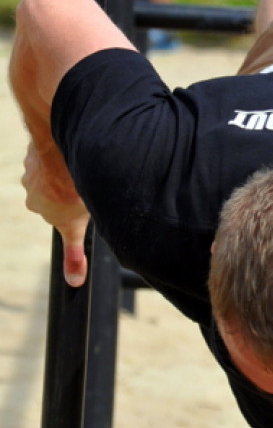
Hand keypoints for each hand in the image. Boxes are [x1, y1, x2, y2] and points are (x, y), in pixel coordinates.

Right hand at [22, 143, 90, 286]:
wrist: (63, 155)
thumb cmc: (72, 191)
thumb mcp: (76, 227)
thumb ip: (74, 254)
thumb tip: (74, 282)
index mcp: (38, 205)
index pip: (56, 208)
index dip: (72, 206)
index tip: (82, 200)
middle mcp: (31, 186)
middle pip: (54, 188)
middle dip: (69, 185)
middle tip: (85, 183)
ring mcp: (33, 164)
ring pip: (55, 166)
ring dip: (67, 167)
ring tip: (83, 167)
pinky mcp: (40, 145)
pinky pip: (54, 148)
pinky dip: (64, 150)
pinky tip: (78, 150)